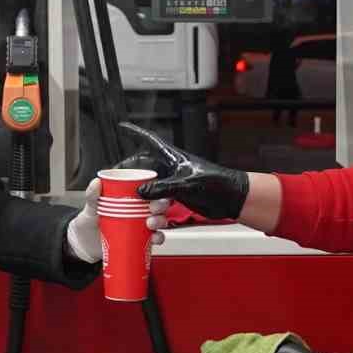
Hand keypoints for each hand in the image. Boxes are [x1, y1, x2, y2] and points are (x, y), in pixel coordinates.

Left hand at [64, 178, 170, 262]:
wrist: (84, 245)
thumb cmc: (89, 222)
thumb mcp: (90, 207)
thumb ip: (92, 196)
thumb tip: (96, 183)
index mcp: (130, 199)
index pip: (149, 190)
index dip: (156, 190)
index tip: (151, 193)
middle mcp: (139, 211)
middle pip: (158, 205)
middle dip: (160, 206)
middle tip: (152, 210)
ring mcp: (141, 226)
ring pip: (160, 221)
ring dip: (160, 221)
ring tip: (150, 225)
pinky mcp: (141, 241)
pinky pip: (155, 239)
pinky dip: (158, 239)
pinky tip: (153, 239)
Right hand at [117, 122, 249, 220]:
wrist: (233, 198)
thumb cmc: (217, 183)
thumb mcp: (187, 184)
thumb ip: (163, 187)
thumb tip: (140, 192)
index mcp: (171, 157)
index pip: (149, 140)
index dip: (134, 132)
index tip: (122, 127)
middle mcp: (168, 169)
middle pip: (141, 171)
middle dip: (131, 182)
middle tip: (119, 191)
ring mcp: (171, 184)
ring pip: (148, 193)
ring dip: (145, 206)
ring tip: (147, 215)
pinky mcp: (176, 199)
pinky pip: (159, 207)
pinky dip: (156, 217)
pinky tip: (156, 225)